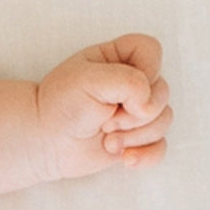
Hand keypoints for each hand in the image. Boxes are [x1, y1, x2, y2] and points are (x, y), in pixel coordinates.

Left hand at [36, 34, 172, 180]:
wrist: (44, 143)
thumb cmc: (60, 106)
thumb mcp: (88, 80)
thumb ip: (128, 82)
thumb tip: (148, 106)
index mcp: (116, 58)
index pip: (151, 50)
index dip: (146, 69)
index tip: (120, 87)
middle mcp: (130, 82)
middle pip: (162, 91)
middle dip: (134, 112)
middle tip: (104, 119)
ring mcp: (136, 111)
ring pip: (164, 120)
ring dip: (134, 135)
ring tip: (105, 138)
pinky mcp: (136, 138)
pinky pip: (160, 146)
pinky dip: (145, 155)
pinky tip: (125, 158)